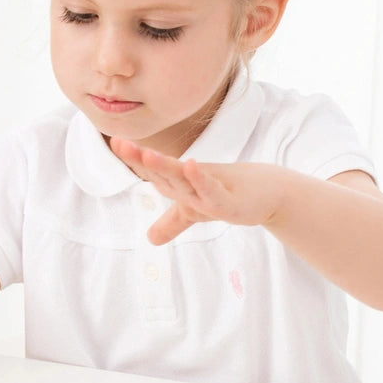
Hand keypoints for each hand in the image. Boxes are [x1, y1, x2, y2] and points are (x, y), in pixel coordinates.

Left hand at [109, 139, 282, 244]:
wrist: (267, 194)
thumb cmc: (228, 195)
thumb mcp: (194, 213)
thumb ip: (171, 223)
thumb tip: (150, 239)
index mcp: (180, 184)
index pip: (152, 172)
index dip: (134, 160)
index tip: (115, 143)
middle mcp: (191, 182)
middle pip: (162, 170)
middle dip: (140, 158)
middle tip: (119, 143)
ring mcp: (208, 189)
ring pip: (183, 177)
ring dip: (165, 166)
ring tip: (147, 154)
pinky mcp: (226, 199)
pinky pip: (210, 189)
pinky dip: (200, 178)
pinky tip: (191, 166)